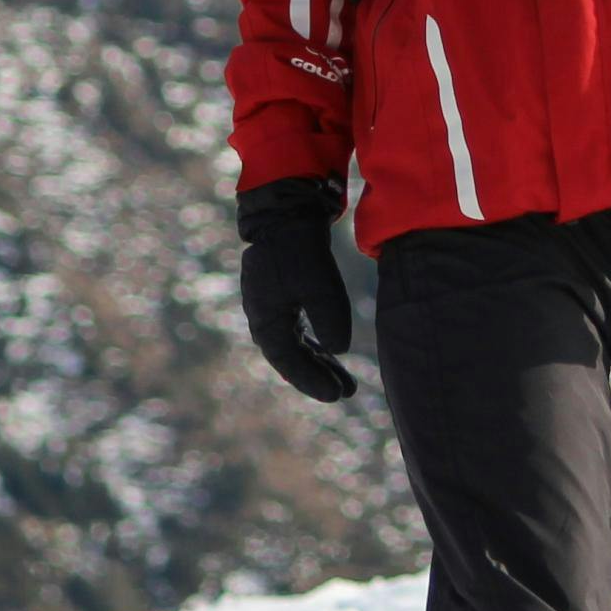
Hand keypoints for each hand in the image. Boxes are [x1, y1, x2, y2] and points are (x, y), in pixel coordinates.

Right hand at [237, 176, 356, 402]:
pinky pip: (298, 333)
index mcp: (266, 320)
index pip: (289, 362)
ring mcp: (272, 308)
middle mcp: (264, 319)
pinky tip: (330, 354)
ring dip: (318, 364)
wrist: (286, 214)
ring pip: (296, 347)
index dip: (312, 381)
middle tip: (345, 393)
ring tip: (345, 382)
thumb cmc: (300, 249)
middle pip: (292, 359)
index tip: (336, 396)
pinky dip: (314, 346)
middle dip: (318, 377)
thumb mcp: (320, 285)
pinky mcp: (282, 298)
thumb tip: (338, 350)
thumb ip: (329, 319)